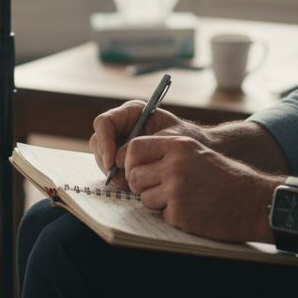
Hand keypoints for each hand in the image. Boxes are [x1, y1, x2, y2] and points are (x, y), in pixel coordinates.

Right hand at [88, 103, 209, 188]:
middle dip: (105, 161)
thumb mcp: (167, 141)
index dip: (104, 143)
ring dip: (111, 172)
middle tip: (119, 179)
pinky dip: (117, 178)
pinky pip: (110, 168)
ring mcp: (120, 142)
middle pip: (99, 141)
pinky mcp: (123, 158)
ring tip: (130, 183)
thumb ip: (142, 149)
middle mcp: (122, 125)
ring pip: (102, 157)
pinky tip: (132, 185)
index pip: (104, 123)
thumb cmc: (187, 141)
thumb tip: (118, 162)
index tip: (112, 163)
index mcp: (132, 112)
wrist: (199, 152)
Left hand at [123, 135, 276, 242]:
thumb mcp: (197, 153)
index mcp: (178, 145)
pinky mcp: (179, 213)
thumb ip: (167, 154)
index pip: (134, 148)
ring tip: (184, 199)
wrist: (253, 201)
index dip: (131, 161)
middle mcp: (174, 165)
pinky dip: (173, 215)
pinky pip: (161, 215)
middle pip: (135, 175)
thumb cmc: (225, 178)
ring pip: (145, 198)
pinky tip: (193, 210)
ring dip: (158, 202)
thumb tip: (132, 164)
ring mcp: (176, 190)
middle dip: (143, 185)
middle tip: (159, 189)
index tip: (139, 170)